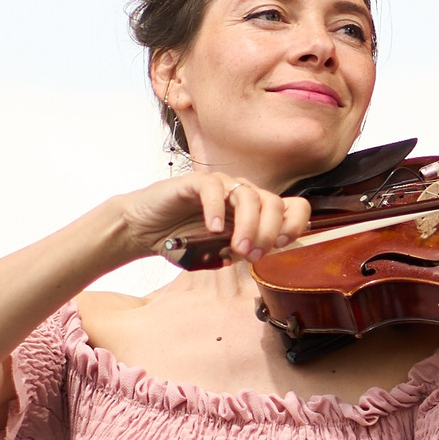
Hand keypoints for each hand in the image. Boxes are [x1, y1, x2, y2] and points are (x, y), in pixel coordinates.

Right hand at [108, 173, 310, 262]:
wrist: (144, 230)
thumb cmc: (183, 241)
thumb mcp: (217, 254)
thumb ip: (239, 254)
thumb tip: (260, 257)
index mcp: (254, 212)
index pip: (291, 206)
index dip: (294, 223)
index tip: (282, 246)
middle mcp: (241, 195)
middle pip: (273, 202)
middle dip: (268, 231)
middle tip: (253, 255)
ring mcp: (220, 186)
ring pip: (248, 195)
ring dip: (248, 225)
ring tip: (236, 248)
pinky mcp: (196, 182)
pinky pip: (214, 188)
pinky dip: (217, 209)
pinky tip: (213, 229)